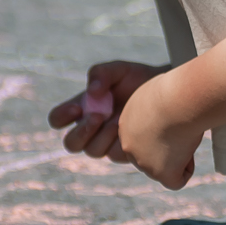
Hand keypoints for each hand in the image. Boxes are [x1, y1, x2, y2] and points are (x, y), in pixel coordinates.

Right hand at [50, 60, 164, 160]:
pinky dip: (121, 142)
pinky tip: (133, 129)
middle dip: (81, 131)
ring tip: (119, 121)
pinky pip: (115, 154)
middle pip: (71, 143)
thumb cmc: (137, 79)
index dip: (61, 116)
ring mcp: (106, 142)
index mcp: (82, 108)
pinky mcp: (125, 151)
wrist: (167, 91)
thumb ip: (101, 73)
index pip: (58, 119)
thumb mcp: (119, 70)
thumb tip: (92, 92)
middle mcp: (90, 128)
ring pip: (93, 150)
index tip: (77, 107)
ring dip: (103, 136)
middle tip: (97, 116)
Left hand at [113, 71, 203, 189]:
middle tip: (180, 128)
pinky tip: (188, 148)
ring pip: (165, 169)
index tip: (173, 118)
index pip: (143, 140)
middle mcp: (129, 145)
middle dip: (167, 149)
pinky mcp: (159, 173)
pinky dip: (187, 168)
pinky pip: (176, 181)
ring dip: (177, 156)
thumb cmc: (175, 90)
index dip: (162, 133)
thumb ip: (155, 111)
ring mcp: (142, 162)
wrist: (180, 99)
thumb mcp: (158, 95)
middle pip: (151, 158)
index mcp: (126, 124)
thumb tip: (163, 119)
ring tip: (185, 134)